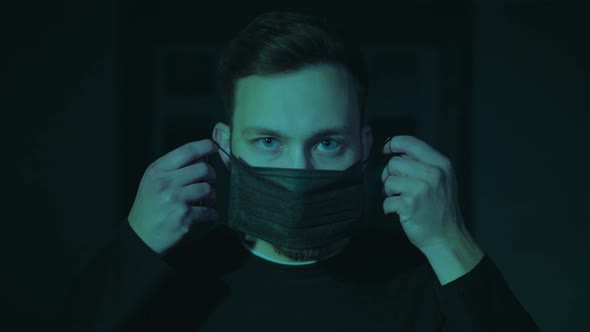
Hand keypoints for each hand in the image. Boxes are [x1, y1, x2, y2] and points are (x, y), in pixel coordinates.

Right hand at [127, 139, 219, 254]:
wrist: (141, 236)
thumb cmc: (149, 206)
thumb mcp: (153, 181)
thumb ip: (174, 168)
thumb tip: (201, 156)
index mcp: (158, 170)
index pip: (187, 151)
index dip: (205, 146)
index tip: (214, 147)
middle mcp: (166, 183)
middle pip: (203, 169)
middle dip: (211, 175)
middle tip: (209, 181)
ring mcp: (176, 200)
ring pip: (207, 189)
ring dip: (211, 195)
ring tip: (206, 200)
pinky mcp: (184, 217)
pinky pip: (209, 211)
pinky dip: (212, 213)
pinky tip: (208, 214)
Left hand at [381, 135, 464, 251]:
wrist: (447, 237)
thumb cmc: (441, 209)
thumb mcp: (442, 180)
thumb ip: (424, 164)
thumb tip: (398, 153)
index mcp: (441, 164)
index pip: (411, 143)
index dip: (393, 143)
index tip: (386, 149)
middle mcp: (433, 174)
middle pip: (394, 163)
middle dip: (390, 175)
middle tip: (397, 187)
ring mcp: (421, 189)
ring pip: (388, 180)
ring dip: (389, 192)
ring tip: (400, 199)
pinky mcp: (410, 204)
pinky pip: (387, 200)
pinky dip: (388, 207)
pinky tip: (399, 211)